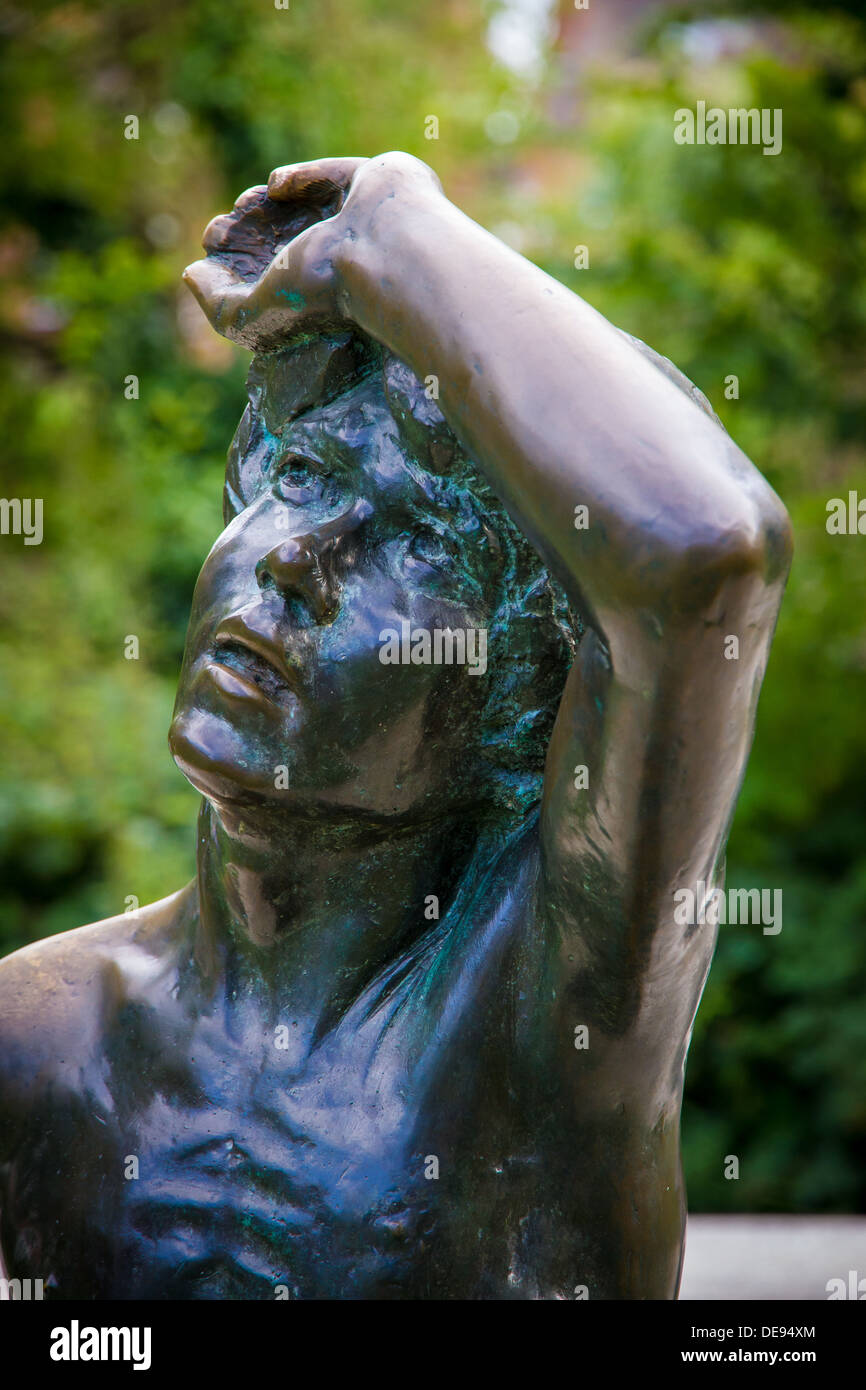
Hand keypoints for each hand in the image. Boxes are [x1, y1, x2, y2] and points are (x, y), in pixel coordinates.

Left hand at [183, 153, 441, 351]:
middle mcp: (340, 262)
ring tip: (245, 207)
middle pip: (284, 241)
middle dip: (248, 232)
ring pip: (305, 210)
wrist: (384, 251)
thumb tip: (191, 274)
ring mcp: (359, 224)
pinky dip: (300, 178)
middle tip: (221, 230)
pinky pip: (331, 177)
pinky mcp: (375, 186)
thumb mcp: (256, 315)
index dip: (236, 258)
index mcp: (320, 294)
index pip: (273, 276)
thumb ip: (219, 305)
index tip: (213, 245)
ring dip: (267, 206)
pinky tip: (275, 186)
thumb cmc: (326, 291)